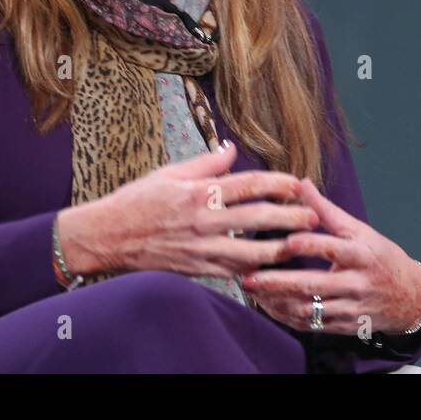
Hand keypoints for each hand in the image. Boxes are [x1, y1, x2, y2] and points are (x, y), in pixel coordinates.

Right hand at [56, 141, 320, 278]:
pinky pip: (232, 271)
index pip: (247, 185)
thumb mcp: (169, 173)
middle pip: (257, 219)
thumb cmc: (136, 201)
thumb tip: (232, 148)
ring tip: (300, 244)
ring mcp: (201, 248)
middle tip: (313, 216)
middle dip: (289, 218)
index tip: (297, 183)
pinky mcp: (197, 268)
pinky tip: (271, 267)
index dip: (276, 184)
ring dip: (279, 248)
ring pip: (250, 251)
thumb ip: (205, 163)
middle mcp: (203, 221)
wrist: (107, 237)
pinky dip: (254, 269)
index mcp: (198, 192)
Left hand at [241, 177, 420, 335]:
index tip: (286, 241)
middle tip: (250, 277)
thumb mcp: (361, 231)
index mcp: (361, 255)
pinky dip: (286, 317)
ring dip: (277, 302)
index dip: (310, 245)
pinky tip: (268, 306)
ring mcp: (349, 308)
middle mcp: (355, 283)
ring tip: (252, 292)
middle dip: (279, 283)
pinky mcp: (343, 326)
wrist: (409, 298)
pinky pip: (310, 325)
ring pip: (308, 309)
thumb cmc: (381, 258)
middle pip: (314, 285)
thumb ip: (329, 211)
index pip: (333, 249)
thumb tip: (302, 183)